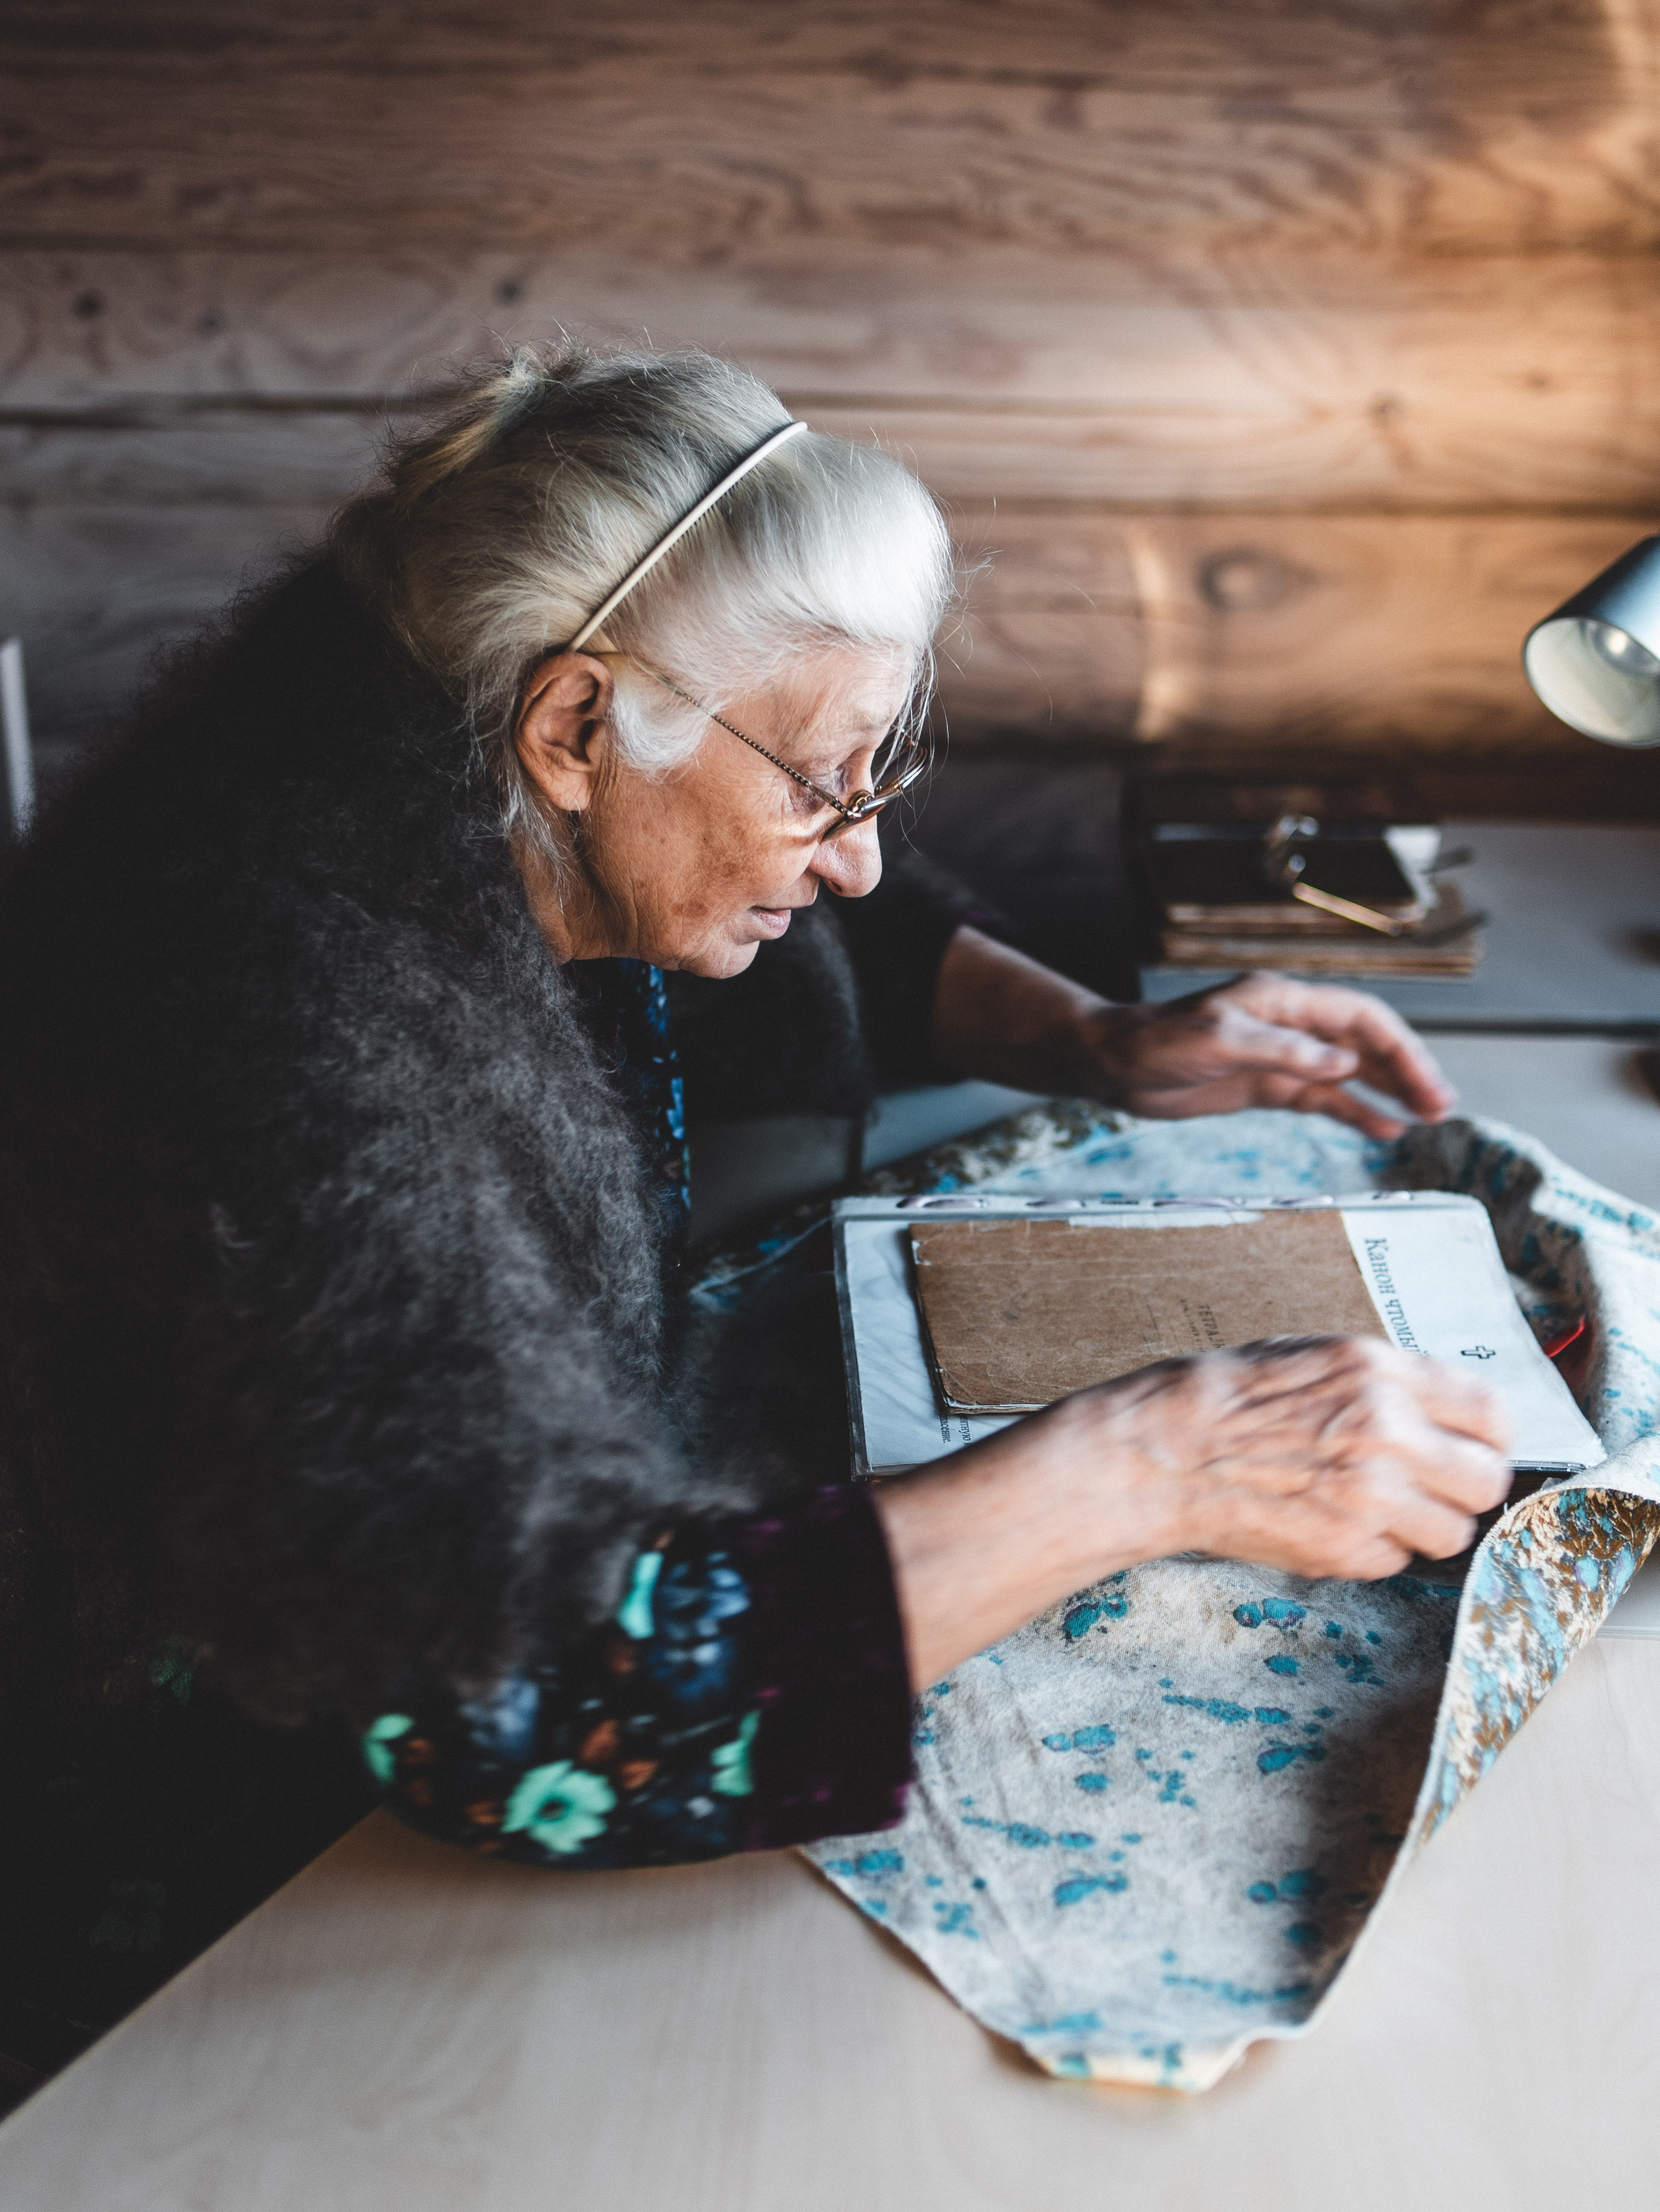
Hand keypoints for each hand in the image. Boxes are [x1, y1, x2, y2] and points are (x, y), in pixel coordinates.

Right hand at [1066, 1335, 1511, 1580]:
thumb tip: (1445, 1414)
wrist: (1165, 1452)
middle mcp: (1387, 1432)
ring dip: (1423, 1527)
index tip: (1473, 1447)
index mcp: (1381, 1372)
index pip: (1492, 1414)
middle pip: (1487, 1482)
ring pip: (1452, 1533)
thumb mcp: (1315, 1357)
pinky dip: (1375, 1552)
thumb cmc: (1226, 1399)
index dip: (1488, 1438)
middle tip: (1432, 1487)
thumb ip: (1388, 1383)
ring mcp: (1369, 1496)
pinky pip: (1397, 1562)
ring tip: (1377, 1509)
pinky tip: (1335, 1525)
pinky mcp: (1345, 1549)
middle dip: (1463, 1488)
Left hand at [1078, 973, 1454, 1139]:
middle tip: (1442, 1107)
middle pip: (1366, 1043)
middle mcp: (1292, 1024)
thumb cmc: (1156, 1042)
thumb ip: (1282, 1050)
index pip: (1361, 1017)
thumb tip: (1343, 1063)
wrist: (1112, 1063)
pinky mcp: (1267, 1086)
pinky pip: (1322, 1099)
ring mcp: (1283, 1056)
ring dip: (1389, 1092)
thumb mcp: (1217, 1040)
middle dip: (1407, 1071)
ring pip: (1351, 1073)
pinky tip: (1383, 1130)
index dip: (1401, 1047)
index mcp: (1285, 999)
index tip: (1426, 1083)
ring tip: (1428, 1118)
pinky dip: (1354, 1113)